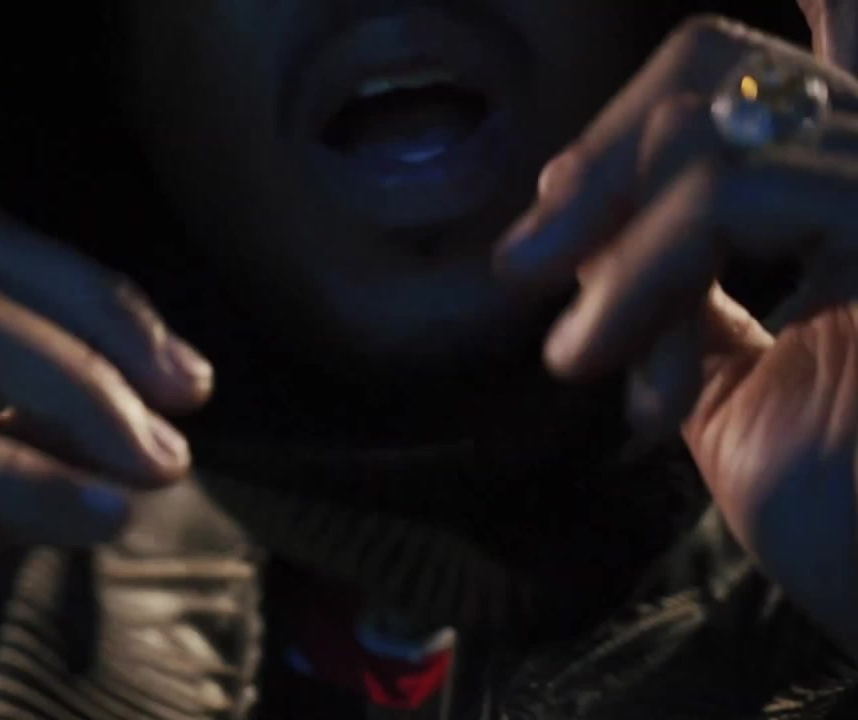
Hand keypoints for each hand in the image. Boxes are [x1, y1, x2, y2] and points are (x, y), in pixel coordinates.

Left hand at [494, 14, 857, 655]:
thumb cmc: (839, 510)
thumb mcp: (727, 376)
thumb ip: (677, 289)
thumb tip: (589, 225)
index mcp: (852, 189)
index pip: (747, 69)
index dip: (632, 118)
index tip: (551, 217)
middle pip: (720, 63)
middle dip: (600, 161)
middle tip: (526, 265)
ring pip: (709, 130)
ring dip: (614, 253)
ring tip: (582, 356)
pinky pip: (735, 196)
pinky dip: (645, 281)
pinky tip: (625, 377)